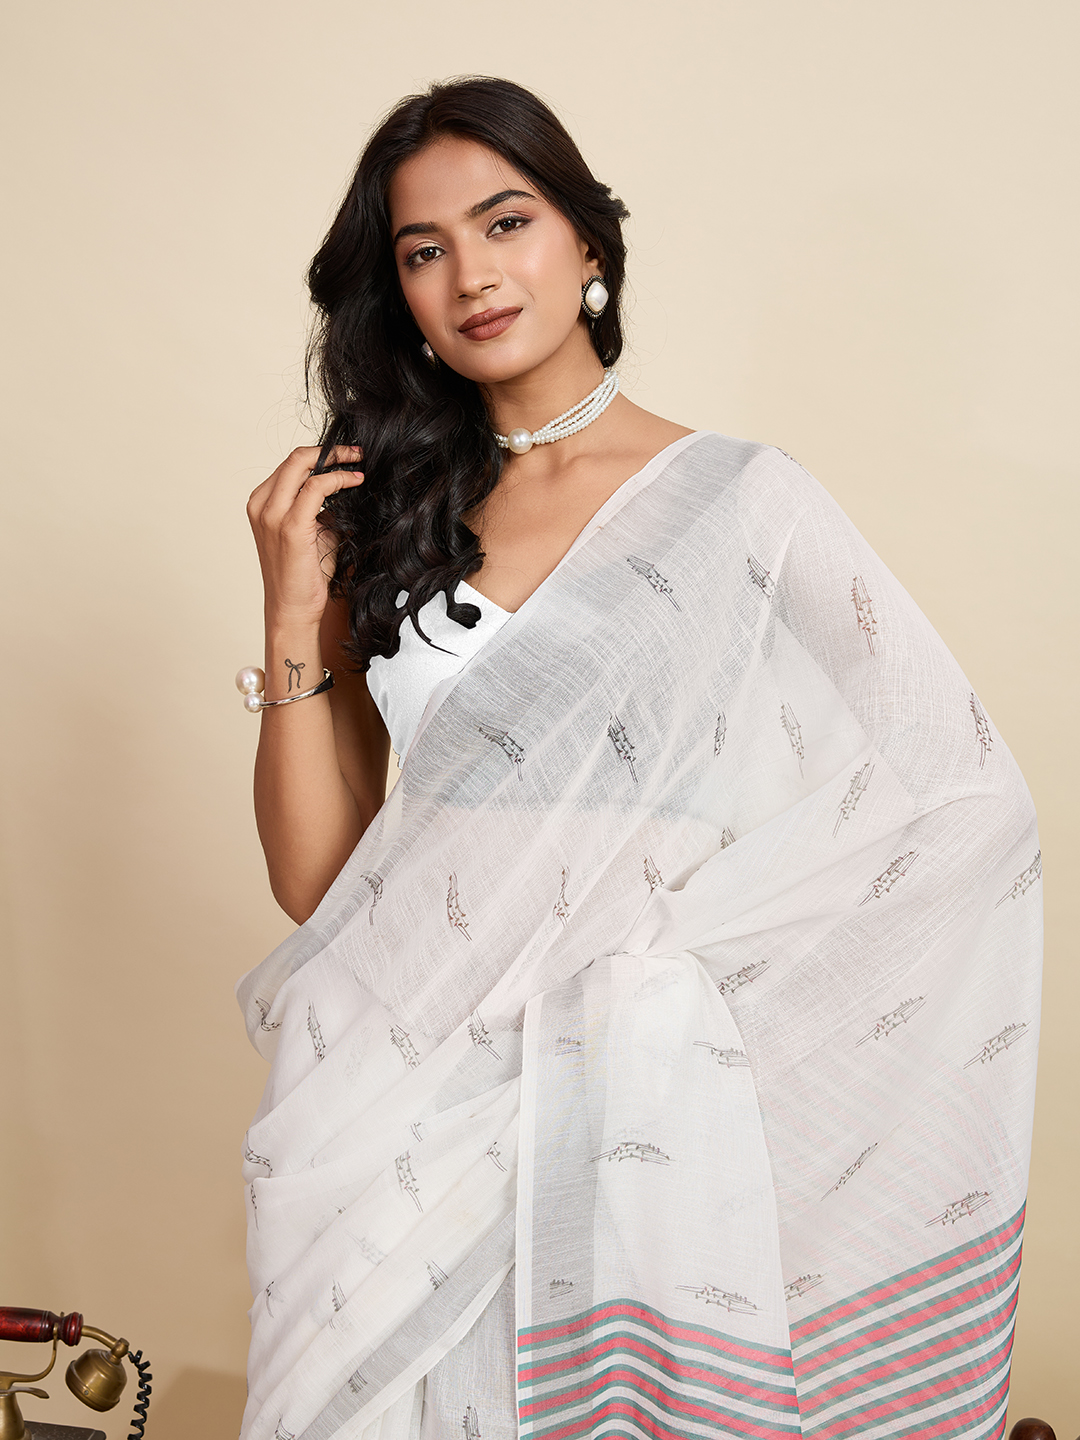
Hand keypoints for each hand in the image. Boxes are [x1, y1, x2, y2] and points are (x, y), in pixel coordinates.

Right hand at [246, 445, 363, 628]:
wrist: (292, 609)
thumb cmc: (303, 575)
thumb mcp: (311, 531)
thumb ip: (320, 507)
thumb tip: (346, 486)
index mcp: (261, 503)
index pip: (291, 465)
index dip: (320, 454)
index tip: (346, 456)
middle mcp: (261, 505)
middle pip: (295, 458)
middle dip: (330, 450)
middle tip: (356, 452)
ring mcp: (272, 514)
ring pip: (302, 465)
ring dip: (336, 460)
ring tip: (358, 463)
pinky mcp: (291, 527)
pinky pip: (316, 487)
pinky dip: (338, 479)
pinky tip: (355, 482)